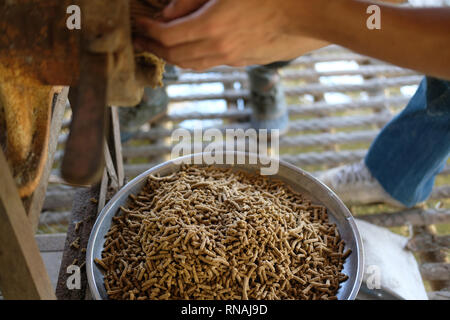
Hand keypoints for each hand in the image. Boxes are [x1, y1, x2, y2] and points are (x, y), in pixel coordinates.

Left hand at [133, 0, 313, 69]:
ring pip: (193, 65)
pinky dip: (195, 58)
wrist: (311, 13)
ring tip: (162, 48)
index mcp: (212, 26)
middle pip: (176, 56)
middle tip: (143, 40)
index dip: (149, 32)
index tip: (140, 25)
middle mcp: (219, 49)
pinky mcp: (245, 61)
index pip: (167, 37)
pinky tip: (194, 49)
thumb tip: (168, 13)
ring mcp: (233, 58)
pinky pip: (211, 63)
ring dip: (174, 57)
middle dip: (155, 48)